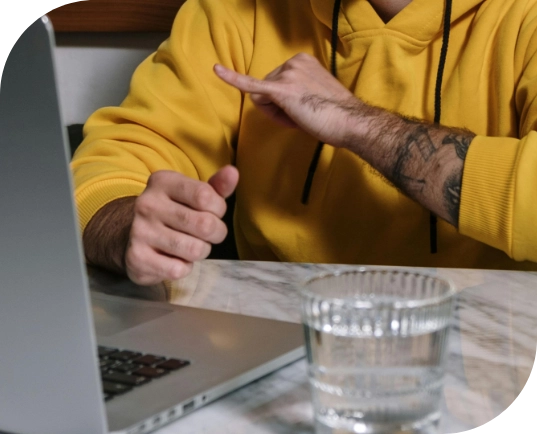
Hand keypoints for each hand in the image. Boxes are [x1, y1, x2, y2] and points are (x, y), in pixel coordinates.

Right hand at [125, 165, 238, 284]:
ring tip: (191, 245)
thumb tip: (233, 173)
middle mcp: (147, 204)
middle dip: (216, 233)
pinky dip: (184, 267)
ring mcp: (140, 231)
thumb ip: (216, 186)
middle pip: (204, 225)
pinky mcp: (137, 258)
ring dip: (201, 251)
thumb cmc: (175, 212)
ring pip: (194, 250)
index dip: (218, 209)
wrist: (132, 236)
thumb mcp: (194, 194)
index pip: (205, 196)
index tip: (213, 212)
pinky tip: (175, 259)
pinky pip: (178, 269)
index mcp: (163, 182)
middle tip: (207, 234)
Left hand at [214, 53, 362, 146]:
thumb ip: (297, 92)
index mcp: (301, 61)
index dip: (285, 104)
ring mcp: (286, 74)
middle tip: (301, 118)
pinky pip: (250, 85)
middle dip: (278, 108)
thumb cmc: (335, 114)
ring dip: (276, 113)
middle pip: (267, 90)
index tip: (306, 111)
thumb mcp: (315, 95)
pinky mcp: (280, 90)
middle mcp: (292, 62)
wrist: (349, 121)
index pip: (277, 82)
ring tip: (300, 117)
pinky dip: (232, 78)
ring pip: (262, 98)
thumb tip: (285, 102)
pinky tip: (217, 70)